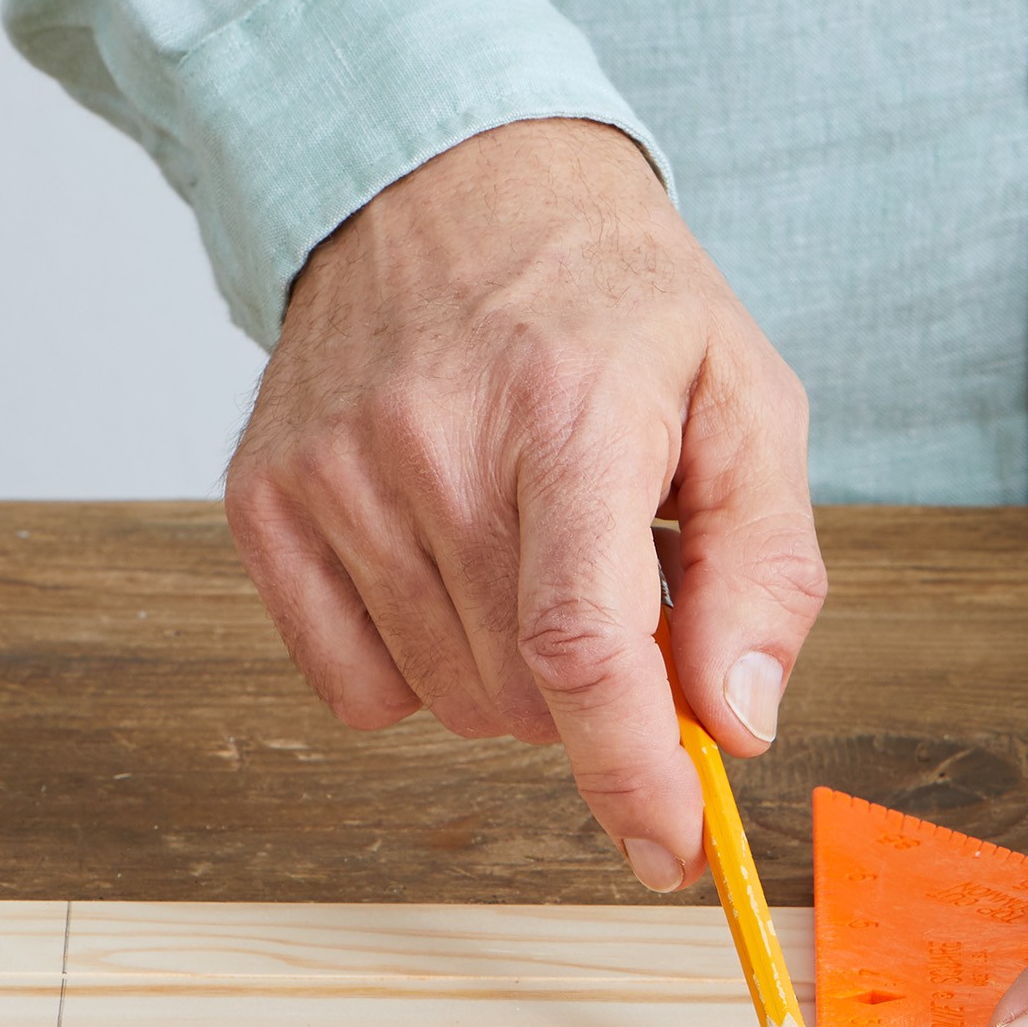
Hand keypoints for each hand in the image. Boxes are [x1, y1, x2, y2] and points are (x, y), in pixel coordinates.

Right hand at [225, 119, 825, 890]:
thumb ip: (764, 569)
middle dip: (598, 693)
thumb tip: (734, 721)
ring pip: (447, 701)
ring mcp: (332, 475)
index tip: (672, 849)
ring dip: (515, 677)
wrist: (446, 178)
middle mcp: (432, 446)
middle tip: (621, 588)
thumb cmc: (615, 301)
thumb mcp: (745, 401)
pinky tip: (451, 568)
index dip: (630, 773)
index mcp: (568, 416)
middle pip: (523, 694)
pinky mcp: (263, 499)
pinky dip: (419, 667)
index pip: (584, 647)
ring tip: (535, 549)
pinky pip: (351, 687)